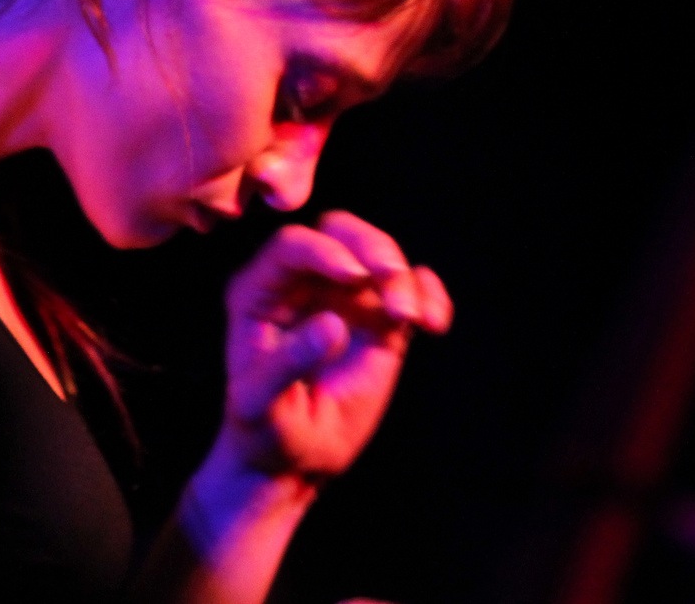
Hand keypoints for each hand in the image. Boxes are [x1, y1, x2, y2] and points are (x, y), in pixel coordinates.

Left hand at [213, 211, 453, 480]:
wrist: (293, 462)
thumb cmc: (263, 430)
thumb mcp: (259, 405)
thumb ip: (287, 364)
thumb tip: (334, 325)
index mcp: (263, 291)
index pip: (294, 245)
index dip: (326, 251)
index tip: (355, 278)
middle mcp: (305, 284)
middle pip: (343, 233)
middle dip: (373, 249)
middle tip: (390, 282)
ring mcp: (346, 299)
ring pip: (382, 257)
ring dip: (405, 279)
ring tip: (414, 320)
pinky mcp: (381, 321)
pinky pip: (413, 288)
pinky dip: (431, 295)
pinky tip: (435, 323)